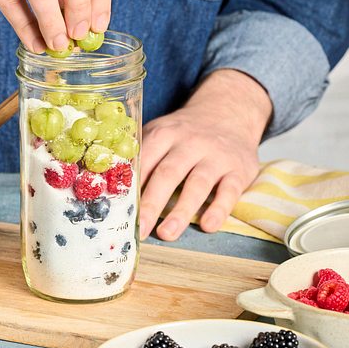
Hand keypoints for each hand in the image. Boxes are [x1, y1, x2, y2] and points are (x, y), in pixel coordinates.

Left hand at [137, 70, 271, 240]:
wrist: (229, 113)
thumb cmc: (183, 134)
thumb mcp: (160, 132)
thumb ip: (140, 155)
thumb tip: (110, 186)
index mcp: (164, 133)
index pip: (145, 160)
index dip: (132, 185)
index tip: (120, 209)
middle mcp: (190, 143)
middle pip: (168, 173)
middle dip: (152, 203)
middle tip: (139, 228)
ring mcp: (216, 156)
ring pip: (198, 183)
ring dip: (182, 211)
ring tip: (167, 234)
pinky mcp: (239, 170)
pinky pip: (230, 191)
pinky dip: (219, 209)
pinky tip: (208, 226)